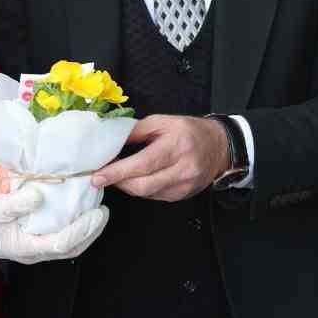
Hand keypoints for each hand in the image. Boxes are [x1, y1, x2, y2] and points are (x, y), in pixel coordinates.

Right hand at [0, 188, 109, 277]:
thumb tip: (38, 195)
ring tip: (93, 209)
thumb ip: (15, 203)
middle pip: (70, 247)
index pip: (63, 243)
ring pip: (64, 242)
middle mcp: (31, 249)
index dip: (84, 229)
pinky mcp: (26, 237)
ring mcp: (29, 245)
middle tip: (103, 211)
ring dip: (82, 228)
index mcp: (25, 247)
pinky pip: (54, 233)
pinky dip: (67, 222)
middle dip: (90, 231)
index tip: (98, 212)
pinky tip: (71, 207)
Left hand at [89, 115, 230, 200]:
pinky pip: (154, 196)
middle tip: (102, 176)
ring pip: (146, 194)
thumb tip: (110, 143)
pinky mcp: (182, 196)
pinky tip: (135, 179)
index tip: (97, 176)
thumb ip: (135, 131)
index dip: (118, 172)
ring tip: (117, 174)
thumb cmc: (188, 131)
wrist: (220, 147)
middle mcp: (182, 169)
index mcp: (176, 146)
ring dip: (127, 186)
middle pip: (142, 186)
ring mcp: (183, 186)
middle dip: (118, 182)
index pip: (142, 164)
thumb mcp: (162, 121)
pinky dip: (140, 189)